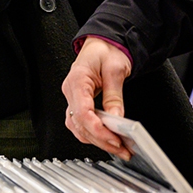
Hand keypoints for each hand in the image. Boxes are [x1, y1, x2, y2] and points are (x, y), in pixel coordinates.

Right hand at [61, 37, 131, 158]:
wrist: (103, 43)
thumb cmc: (106, 50)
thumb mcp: (116, 69)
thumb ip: (114, 96)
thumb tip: (116, 118)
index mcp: (77, 80)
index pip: (82, 112)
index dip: (97, 129)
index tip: (113, 138)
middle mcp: (71, 91)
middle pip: (80, 124)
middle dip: (101, 140)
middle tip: (121, 148)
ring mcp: (72, 98)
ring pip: (78, 128)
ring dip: (97, 141)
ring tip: (118, 147)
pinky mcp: (78, 103)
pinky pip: (81, 124)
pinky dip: (93, 135)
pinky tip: (107, 139)